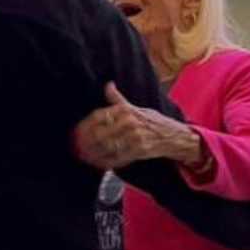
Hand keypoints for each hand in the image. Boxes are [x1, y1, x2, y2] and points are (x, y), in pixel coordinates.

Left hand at [72, 83, 202, 169]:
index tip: (75, 133)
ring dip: (92, 154)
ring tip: (83, 157)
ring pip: (106, 147)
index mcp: (125, 110)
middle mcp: (129, 122)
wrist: (174, 135)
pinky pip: (117, 158)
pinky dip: (105, 162)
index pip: (97, 116)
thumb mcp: (135, 108)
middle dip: (85, 143)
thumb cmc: (153, 121)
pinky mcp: (139, 151)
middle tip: (76, 148)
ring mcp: (134, 137)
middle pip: (99, 133)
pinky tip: (98, 164)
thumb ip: (117, 99)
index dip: (83, 126)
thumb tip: (108, 85)